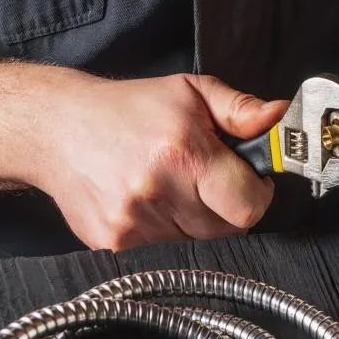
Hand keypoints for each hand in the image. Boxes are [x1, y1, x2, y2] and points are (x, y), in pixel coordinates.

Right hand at [33, 72, 286, 249]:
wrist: (57, 126)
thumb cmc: (130, 107)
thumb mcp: (192, 93)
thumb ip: (242, 109)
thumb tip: (281, 118)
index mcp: (184, 153)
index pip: (248, 206)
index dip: (258, 193)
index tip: (252, 179)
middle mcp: (157, 191)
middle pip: (226, 226)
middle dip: (228, 203)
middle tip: (208, 176)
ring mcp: (132, 222)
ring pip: (196, 238)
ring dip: (195, 216)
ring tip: (172, 181)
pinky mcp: (113, 242)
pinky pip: (163, 246)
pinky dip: (165, 226)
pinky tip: (147, 196)